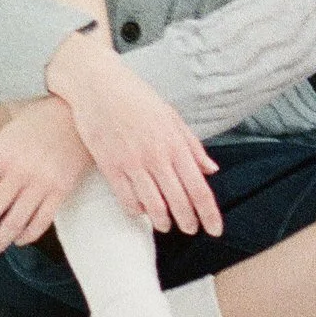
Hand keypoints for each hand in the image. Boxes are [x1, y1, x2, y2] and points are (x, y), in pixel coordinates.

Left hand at [0, 97, 94, 255]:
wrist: (74, 111)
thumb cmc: (34, 125)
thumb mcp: (1, 138)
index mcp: (0, 156)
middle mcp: (19, 170)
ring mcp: (42, 181)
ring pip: (15, 223)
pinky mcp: (62, 189)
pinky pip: (41, 221)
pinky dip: (27, 236)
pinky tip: (19, 239)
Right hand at [44, 35, 223, 237]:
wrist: (99, 86)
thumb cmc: (138, 99)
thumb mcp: (172, 117)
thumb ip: (193, 146)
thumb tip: (211, 170)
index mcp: (176, 143)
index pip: (199, 187)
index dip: (209, 213)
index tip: (215, 230)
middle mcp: (157, 156)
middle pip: (179, 201)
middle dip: (189, 221)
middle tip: (192, 230)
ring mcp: (133, 163)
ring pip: (153, 205)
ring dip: (163, 221)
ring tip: (166, 226)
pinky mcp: (110, 166)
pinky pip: (126, 199)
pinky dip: (136, 211)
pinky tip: (141, 213)